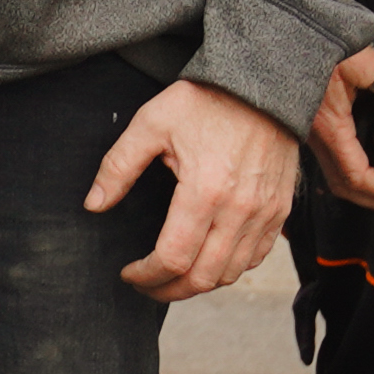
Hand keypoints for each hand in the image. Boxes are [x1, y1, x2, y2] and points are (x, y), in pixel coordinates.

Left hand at [101, 77, 290, 295]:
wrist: (265, 83)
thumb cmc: (206, 99)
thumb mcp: (151, 123)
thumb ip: (118, 167)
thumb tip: (93, 205)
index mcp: (204, 191)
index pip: (173, 258)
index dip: (146, 276)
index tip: (128, 273)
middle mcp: (240, 210)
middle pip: (203, 278)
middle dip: (168, 290)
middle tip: (146, 285)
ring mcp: (265, 213)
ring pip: (232, 274)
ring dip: (199, 284)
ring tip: (172, 277)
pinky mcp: (280, 210)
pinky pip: (257, 257)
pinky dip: (231, 269)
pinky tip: (208, 260)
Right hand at [307, 43, 373, 212]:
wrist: (277, 35)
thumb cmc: (311, 44)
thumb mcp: (357, 59)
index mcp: (329, 127)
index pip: (357, 176)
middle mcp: (317, 137)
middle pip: (345, 187)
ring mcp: (310, 133)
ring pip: (335, 176)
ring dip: (363, 189)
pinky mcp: (308, 125)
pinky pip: (329, 160)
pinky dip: (351, 172)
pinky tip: (364, 164)